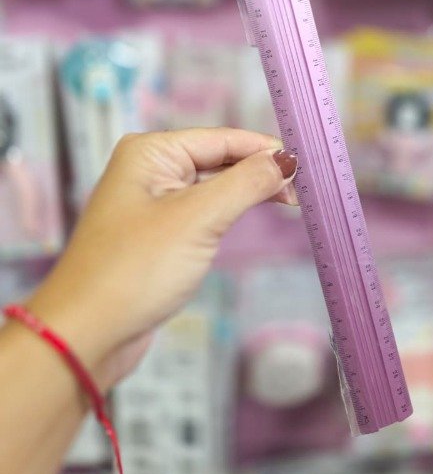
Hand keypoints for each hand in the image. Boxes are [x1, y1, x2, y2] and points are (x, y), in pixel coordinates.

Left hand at [26, 128, 297, 389]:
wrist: (86, 336)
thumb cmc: (132, 271)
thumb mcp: (199, 219)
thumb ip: (246, 183)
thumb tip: (285, 159)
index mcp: (151, 152)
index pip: (222, 138)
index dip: (265, 149)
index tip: (305, 164)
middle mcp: (148, 169)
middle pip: (219, 158)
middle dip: (259, 171)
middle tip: (301, 190)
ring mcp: (151, 201)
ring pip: (213, 185)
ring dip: (247, 192)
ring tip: (287, 202)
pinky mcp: (156, 232)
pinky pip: (202, 210)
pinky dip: (229, 212)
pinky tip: (251, 216)